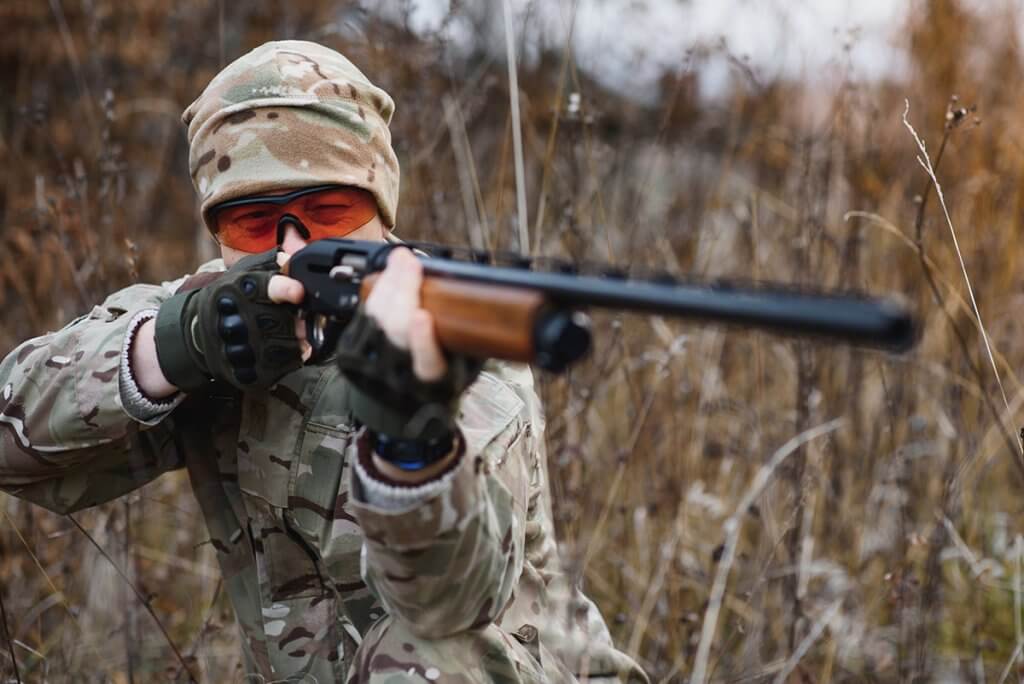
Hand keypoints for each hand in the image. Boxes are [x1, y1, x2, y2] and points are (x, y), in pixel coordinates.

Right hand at [153, 250, 308, 391]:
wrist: (199, 333)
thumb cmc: (233, 297)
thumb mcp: (247, 271)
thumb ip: (275, 260)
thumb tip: (296, 248)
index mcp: (238, 288)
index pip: (265, 287)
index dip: (284, 288)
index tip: (298, 291)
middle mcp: (235, 318)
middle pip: (283, 320)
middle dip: (299, 320)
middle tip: (302, 317)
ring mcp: (238, 348)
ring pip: (287, 347)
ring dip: (299, 340)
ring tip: (294, 333)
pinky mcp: (245, 373)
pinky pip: (282, 368)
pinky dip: (292, 359)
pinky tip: (285, 350)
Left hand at [335, 246, 482, 472]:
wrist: (398, 405)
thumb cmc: (440, 379)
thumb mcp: (464, 368)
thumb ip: (473, 343)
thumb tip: (495, 307)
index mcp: (432, 384)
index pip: (426, 363)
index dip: (422, 341)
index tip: (423, 317)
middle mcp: (398, 375)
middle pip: (396, 332)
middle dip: (402, 293)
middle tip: (411, 263)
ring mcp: (371, 364)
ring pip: (377, 319)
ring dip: (389, 284)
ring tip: (402, 260)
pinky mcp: (352, 353)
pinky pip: (364, 314)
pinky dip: (377, 291)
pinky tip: (389, 273)